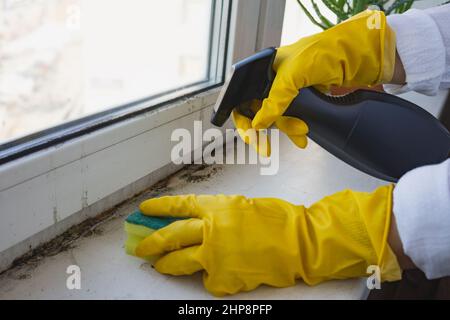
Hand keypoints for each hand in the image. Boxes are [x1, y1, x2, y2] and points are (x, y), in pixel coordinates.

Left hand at [135, 185, 400, 295]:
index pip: (178, 206)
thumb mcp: (242, 207)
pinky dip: (209, 279)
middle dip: (151, 243)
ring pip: (179, 262)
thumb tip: (200, 225)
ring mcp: (214, 254)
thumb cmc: (276, 220)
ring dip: (167, 266)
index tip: (143, 210)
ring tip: (161, 267)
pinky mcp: (222, 277)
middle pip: (170, 236)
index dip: (159, 208)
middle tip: (140, 247)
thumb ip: (218, 215)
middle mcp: (210, 228)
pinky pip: (207, 280)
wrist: (297, 242)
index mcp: (215, 207)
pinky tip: (220, 276)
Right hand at [233, 10, 396, 153]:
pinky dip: (295, 131)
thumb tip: (258, 124)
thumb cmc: (323, 53)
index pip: (241, 97)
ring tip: (301, 132)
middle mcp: (272, 80)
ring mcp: (288, 91)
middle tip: (267, 146)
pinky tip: (302, 137)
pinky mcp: (302, 100)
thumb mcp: (293, 75)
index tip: (250, 135)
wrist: (356, 56)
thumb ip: (274, 99)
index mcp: (263, 69)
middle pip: (258, 112)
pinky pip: (291, 120)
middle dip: (268, 128)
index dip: (243, 118)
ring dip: (286, 128)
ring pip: (276, 119)